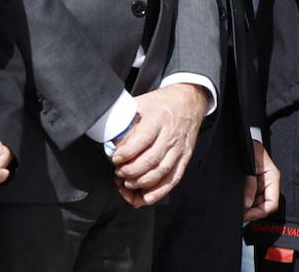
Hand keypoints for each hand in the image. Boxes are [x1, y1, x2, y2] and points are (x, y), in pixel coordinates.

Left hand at [112, 84, 208, 206]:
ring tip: (127, 183)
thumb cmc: (161, 104)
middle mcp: (171, 135)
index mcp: (159, 119)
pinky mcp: (184, 158)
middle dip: (131, 171)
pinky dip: (158, 192)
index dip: (127, 152)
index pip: (143, 139)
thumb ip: (126, 121)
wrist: (189, 101)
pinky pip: (173, 180)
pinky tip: (144, 197)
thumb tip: (109, 141)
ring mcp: (179, 149)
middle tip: (119, 172)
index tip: (115, 158)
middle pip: (152, 160)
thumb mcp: (141, 104)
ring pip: (161, 173)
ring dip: (141, 183)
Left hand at [242, 140, 280, 221]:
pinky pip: (250, 198)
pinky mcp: (253, 185)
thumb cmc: (249, 146)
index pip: (272, 203)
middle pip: (263, 207)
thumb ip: (250, 183)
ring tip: (236, 207)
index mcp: (272, 178)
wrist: (242, 140)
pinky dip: (244, 202)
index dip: (259, 212)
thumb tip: (246, 203)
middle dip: (251, 211)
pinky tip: (236, 201)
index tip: (246, 215)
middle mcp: (268, 183)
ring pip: (256, 205)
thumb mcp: (250, 164)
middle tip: (238, 213)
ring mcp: (261, 185)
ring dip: (247, 207)